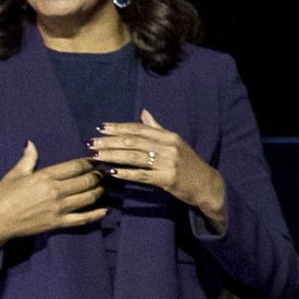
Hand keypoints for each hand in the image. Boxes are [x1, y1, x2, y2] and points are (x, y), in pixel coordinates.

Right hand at [0, 141, 106, 250]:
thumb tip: (31, 143)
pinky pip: (84, 219)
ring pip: (89, 198)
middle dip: (97, 177)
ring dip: (99, 192)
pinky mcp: (59, 223)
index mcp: (45, 176)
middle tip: (102, 175)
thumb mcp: (15, 174)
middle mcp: (55, 191)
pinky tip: (106, 210)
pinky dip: (97, 214)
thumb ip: (28, 159)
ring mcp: (59, 208)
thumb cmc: (3, 195)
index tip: (96, 161)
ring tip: (103, 188)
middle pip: (86, 181)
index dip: (89, 163)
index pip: (75, 167)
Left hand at [91, 110, 226, 222]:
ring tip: (97, 156)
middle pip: (133, 141)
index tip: (101, 128)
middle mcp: (168, 147)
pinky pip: (142, 175)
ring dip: (113, 156)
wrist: (207, 185)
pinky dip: (126, 173)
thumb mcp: (176, 143)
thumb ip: (157, 129)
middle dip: (110, 141)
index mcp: (168, 136)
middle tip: (91, 142)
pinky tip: (113, 172)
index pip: (138, 129)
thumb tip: (144, 113)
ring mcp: (168, 163)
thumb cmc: (188, 164)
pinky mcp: (167, 179)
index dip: (118, 127)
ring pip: (134, 157)